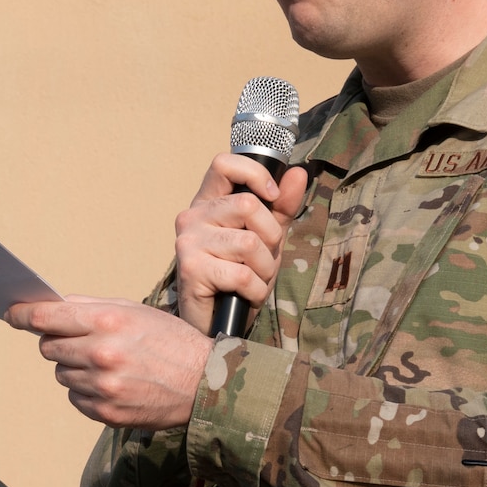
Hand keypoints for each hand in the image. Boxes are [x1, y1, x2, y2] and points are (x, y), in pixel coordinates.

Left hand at [6, 297, 210, 428]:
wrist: (204, 385)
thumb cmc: (170, 341)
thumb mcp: (135, 310)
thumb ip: (91, 306)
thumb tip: (52, 305)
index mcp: (106, 322)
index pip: (45, 318)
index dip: (21, 315)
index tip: (11, 313)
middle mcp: (100, 354)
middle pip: (48, 346)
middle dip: (58, 341)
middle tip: (83, 340)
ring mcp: (102, 386)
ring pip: (61, 373)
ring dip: (75, 367)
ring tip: (109, 364)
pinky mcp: (105, 412)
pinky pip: (75, 397)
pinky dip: (86, 390)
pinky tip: (114, 383)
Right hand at [173, 156, 307, 332]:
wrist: (215, 323)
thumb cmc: (238, 276)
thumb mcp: (266, 237)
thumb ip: (281, 206)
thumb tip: (298, 173)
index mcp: (208, 203)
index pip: (224, 164)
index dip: (255, 174)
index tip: (272, 196)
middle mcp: (192, 217)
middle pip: (248, 206)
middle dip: (271, 238)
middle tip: (262, 258)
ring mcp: (188, 242)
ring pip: (249, 243)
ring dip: (264, 269)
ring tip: (253, 279)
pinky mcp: (191, 269)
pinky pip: (242, 274)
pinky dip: (255, 289)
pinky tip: (246, 294)